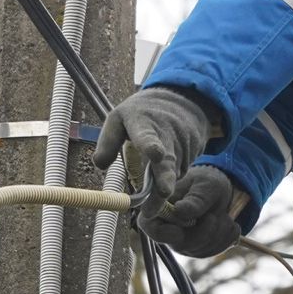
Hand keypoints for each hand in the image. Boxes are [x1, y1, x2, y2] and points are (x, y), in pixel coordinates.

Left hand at [92, 85, 214, 202]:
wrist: (179, 101)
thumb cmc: (142, 114)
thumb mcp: (118, 118)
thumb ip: (107, 141)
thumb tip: (100, 165)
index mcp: (143, 123)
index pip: (146, 135)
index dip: (150, 145)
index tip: (156, 154)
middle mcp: (166, 134)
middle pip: (167, 160)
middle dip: (166, 177)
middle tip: (164, 192)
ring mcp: (182, 144)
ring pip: (173, 173)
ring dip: (163, 186)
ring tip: (154, 192)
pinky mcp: (193, 153)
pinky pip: (179, 172)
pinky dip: (170, 177)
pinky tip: (165, 165)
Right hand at [138, 165, 243, 257]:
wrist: (223, 192)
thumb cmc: (208, 182)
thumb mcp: (206, 185)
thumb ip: (195, 199)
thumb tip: (179, 211)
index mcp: (160, 208)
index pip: (149, 226)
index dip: (163, 232)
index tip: (183, 227)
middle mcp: (167, 228)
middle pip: (179, 243)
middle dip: (204, 230)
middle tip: (214, 215)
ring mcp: (181, 241)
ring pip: (199, 249)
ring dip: (218, 231)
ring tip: (223, 214)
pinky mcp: (197, 249)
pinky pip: (212, 251)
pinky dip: (226, 237)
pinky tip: (229, 223)